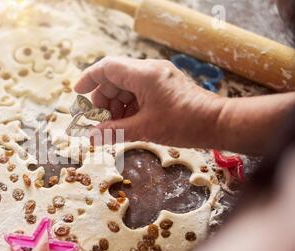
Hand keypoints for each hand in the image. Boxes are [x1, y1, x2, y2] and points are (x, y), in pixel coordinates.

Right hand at [74, 57, 224, 147]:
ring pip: (125, 87)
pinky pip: (138, 93)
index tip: (77, 93)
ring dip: (116, 106)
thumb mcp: (145, 129)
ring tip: (114, 127)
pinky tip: (127, 124)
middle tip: (98, 121)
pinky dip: (129, 108)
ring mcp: (157, 78)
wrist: (218, 123)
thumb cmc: (184, 123)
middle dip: (103, 100)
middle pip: (115, 79)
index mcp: (143, 74)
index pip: (107, 67)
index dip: (89, 78)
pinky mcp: (163, 87)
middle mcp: (149, 71)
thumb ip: (115, 131)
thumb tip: (91, 138)